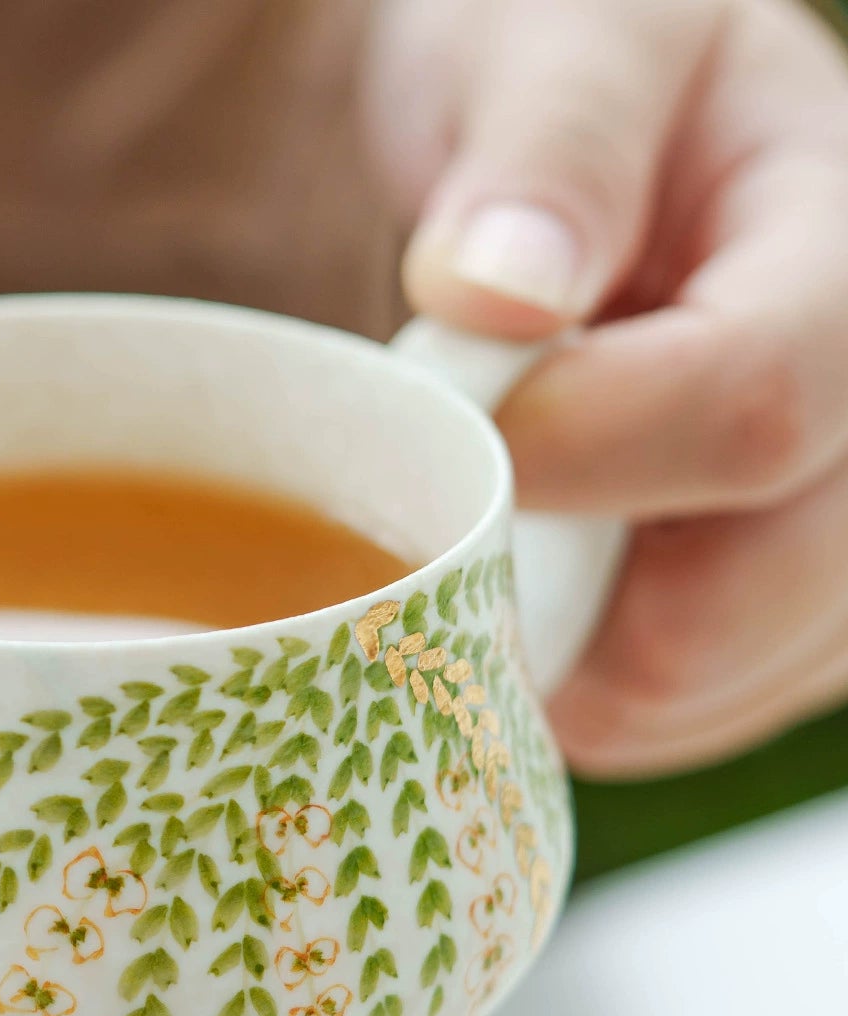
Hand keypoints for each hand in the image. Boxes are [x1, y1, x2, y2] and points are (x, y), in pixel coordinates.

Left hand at [372, 0, 847, 775]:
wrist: (582, 152)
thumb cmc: (563, 76)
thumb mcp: (550, 44)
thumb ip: (549, 149)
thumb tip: (501, 294)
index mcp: (843, 253)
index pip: (750, 407)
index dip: (570, 453)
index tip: (443, 430)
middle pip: (735, 608)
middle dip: (548, 602)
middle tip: (442, 519)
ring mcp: (837, 536)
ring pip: (697, 693)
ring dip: (552, 655)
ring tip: (492, 535)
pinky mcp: (787, 614)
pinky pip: (677, 713)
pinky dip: (576, 684)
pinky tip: (533, 592)